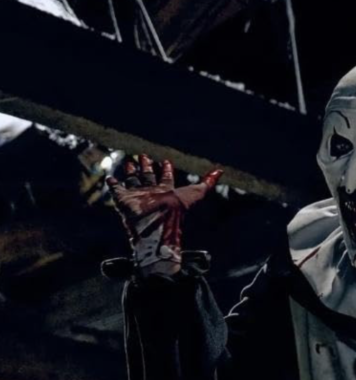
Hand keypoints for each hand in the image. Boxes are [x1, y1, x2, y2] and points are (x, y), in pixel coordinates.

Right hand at [107, 155, 222, 275]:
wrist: (158, 224)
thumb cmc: (177, 209)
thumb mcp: (196, 193)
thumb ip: (207, 183)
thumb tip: (220, 171)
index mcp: (167, 192)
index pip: (166, 178)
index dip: (167, 169)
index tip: (166, 161)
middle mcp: (151, 193)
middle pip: (148, 177)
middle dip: (147, 166)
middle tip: (143, 155)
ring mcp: (137, 197)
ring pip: (133, 181)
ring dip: (131, 171)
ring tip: (129, 162)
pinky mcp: (124, 200)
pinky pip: (116, 190)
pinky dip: (113, 183)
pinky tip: (110, 177)